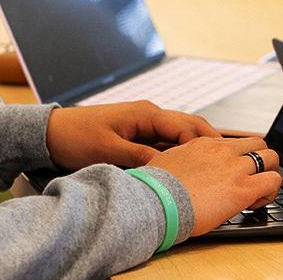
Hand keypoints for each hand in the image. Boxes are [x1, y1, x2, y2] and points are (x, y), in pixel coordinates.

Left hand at [45, 101, 219, 170]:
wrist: (52, 133)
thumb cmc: (75, 137)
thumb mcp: (108, 150)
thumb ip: (139, 157)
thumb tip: (166, 168)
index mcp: (146, 114)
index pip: (186, 127)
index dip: (204, 145)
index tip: (217, 162)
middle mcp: (150, 116)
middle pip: (191, 127)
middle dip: (211, 143)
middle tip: (231, 160)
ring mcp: (145, 125)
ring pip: (182, 135)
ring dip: (198, 148)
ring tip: (216, 166)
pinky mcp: (139, 135)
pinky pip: (168, 143)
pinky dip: (181, 153)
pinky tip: (188, 167)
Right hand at [146, 136, 282, 235]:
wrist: (154, 202)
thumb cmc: (154, 189)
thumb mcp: (165, 162)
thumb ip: (178, 161)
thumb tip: (176, 168)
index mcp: (203, 145)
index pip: (233, 143)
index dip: (238, 159)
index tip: (232, 173)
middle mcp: (222, 151)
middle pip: (258, 143)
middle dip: (261, 161)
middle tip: (252, 179)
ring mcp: (235, 168)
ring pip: (271, 157)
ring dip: (269, 173)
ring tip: (258, 192)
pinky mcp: (243, 188)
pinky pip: (273, 181)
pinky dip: (271, 192)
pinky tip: (255, 203)